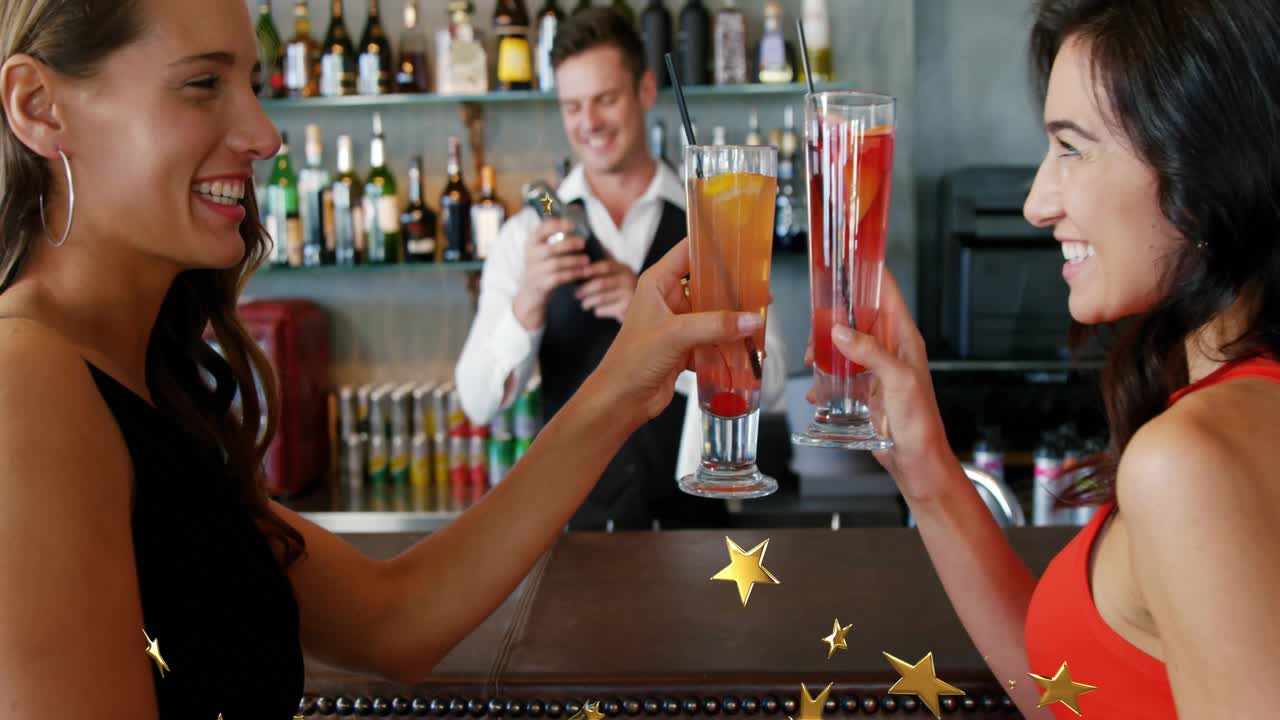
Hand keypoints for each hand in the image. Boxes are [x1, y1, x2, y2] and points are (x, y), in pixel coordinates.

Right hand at [512, 219, 590, 330]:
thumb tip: (578, 227)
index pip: (541, 229)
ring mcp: (535, 271)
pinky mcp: (541, 284)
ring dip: (574, 261)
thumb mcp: (543, 252)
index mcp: (531, 243)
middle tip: (583, 242)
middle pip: (551, 248)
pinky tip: (583, 272)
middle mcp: (531, 256)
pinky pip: (559, 278)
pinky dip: (573, 274)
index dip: (557, 225)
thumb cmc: (543, 267)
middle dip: (569, 244)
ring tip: (586, 260)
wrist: (531, 293)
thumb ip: (555, 240)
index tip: (573, 224)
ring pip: (556, 264)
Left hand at [575, 259, 637, 320]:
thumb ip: (606, 265)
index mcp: (623, 268)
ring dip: (588, 301)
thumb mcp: (618, 274)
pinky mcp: (626, 308)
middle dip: (585, 289)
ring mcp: (628, 294)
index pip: (605, 265)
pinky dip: (598, 311)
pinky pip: (605, 310)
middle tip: (576, 294)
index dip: (590, 269)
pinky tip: (596, 311)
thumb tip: (586, 251)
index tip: (577, 273)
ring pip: (601, 298)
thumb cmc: (622, 290)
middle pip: (601, 283)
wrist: (641, 308)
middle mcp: (627, 279)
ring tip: (584, 304)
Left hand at [586, 239, 763, 426]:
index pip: (689, 251)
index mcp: (658, 283)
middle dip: (733, 290)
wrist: (621, 400)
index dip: (713, 246)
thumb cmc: (632, 360)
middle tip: (760, 291)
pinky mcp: (686, 347)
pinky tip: (746, 349)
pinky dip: (728, 345)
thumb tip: (751, 319)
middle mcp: (669, 299)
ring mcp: (678, 324)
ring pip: (714, 314)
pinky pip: (714, 339)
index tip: (741, 243)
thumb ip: (716, 325)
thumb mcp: (675, 334)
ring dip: (733, 320)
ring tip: (759, 322)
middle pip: (708, 284)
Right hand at [826, 271, 955, 501]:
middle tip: (815, 327)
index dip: (868, 271)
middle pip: (856, 316)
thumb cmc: (919, 421)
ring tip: (812, 363)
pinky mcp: (865, 389)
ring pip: (843, 344)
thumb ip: (869, 352)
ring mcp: (875, 368)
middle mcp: (889, 348)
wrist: (916, 460)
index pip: (885, 291)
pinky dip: (825, 380)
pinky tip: (817, 391)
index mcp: (903, 337)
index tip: (847, 256)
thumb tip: (839, 330)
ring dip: (824, 350)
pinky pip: (839, 374)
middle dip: (832, 317)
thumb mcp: (897, 380)